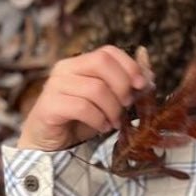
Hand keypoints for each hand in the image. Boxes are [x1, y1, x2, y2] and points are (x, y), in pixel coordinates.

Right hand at [16, 45, 152, 150]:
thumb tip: (145, 60)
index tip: (141, 86)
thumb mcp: (109, 100)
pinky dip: (98, 119)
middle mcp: (65, 68)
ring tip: (114, 122)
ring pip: (95, 88)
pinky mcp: (49, 105)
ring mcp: (55, 85)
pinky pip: (82, 107)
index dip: (129, 66)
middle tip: (126, 106)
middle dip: (122, 86)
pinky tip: (101, 127)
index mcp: (80, 63)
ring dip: (112, 109)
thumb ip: (127, 82)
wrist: (52, 143)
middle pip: (102, 62)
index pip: (108, 51)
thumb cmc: (81, 119)